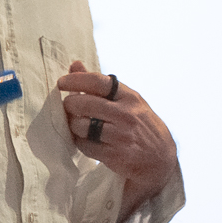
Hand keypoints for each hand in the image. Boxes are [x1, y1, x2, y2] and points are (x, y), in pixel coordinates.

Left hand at [57, 61, 177, 201]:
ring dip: (73, 125)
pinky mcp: (115, 155)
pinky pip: (85, 146)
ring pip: (82, 126)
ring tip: (77, 124)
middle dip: (69, 104)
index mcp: (130, 97)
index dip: (75, 80)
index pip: (98, 82)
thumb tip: (75, 64)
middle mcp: (126, 115)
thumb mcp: (127, 101)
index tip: (61, 83)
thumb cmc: (139, 125)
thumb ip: (100, 85)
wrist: (160, 159)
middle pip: (85, 104)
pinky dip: (80, 142)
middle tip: (67, 106)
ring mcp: (121, 136)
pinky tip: (85, 140)